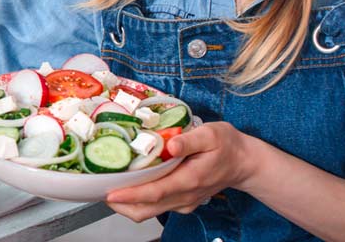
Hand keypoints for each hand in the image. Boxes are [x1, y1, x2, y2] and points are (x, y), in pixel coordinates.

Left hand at [105, 122, 256, 222]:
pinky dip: (139, 200)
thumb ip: (190, 140)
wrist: (244, 163)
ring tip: (109, 187)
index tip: (111, 193)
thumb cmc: (227, 146)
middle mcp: (184, 196)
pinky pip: (156, 206)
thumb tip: (171, 144)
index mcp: (189, 180)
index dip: (131, 195)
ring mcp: (183, 201)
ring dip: (128, 204)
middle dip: (121, 204)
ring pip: (149, 211)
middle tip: (100, 190)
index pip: (155, 193)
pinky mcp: (182, 201)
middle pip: (146, 209)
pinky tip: (129, 185)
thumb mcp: (211, 134)